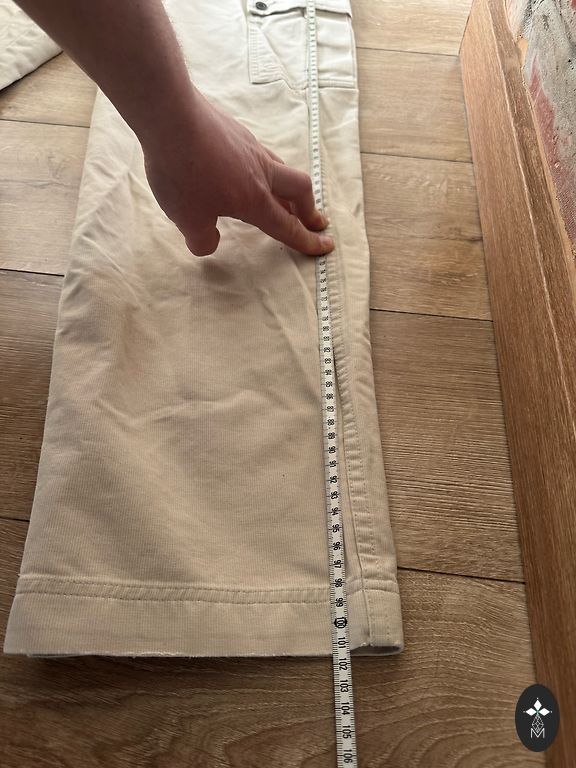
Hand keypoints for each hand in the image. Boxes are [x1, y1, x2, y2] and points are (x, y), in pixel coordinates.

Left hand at [143, 90, 334, 256]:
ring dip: (287, 188)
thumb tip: (208, 243)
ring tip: (282, 198)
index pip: (288, 226)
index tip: (325, 246)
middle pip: (300, 190)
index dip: (307, 241)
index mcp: (255, 199)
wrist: (169, 116)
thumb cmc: (182, 172)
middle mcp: (260, 172)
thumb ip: (202, 239)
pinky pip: (259, 154)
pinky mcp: (235, 131)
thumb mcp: (188, 219)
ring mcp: (250, 147)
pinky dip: (263, 170)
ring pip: (281, 169)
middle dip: (309, 210)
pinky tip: (247, 171)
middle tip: (314, 222)